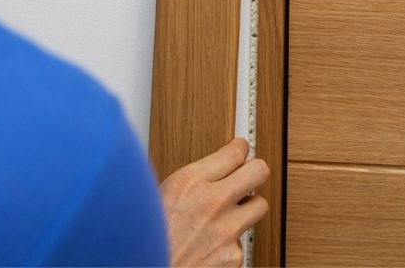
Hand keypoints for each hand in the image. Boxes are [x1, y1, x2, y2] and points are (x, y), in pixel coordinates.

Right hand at [159, 138, 269, 266]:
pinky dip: (230, 242)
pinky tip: (212, 244)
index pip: (234, 152)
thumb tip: (209, 168)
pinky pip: (242, 241)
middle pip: (259, 171)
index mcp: (188, 183)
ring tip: (228, 214)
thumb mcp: (156, 197)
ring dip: (246, 208)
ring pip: (259, 206)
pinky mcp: (234, 256)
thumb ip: (187, 180)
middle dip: (254, 171)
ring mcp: (226, 230)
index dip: (239, 149)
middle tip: (248, 174)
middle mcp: (211, 203)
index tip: (239, 150)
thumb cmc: (145, 240)